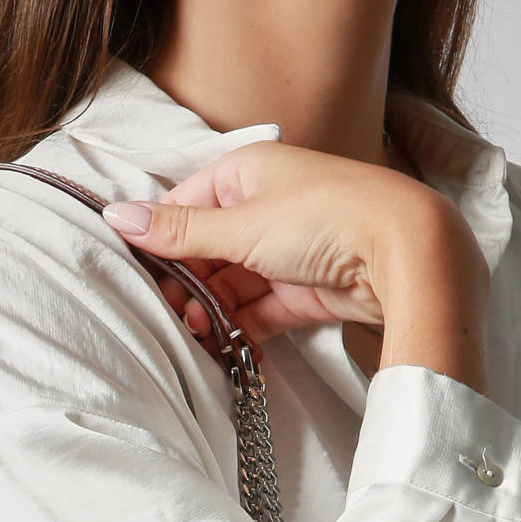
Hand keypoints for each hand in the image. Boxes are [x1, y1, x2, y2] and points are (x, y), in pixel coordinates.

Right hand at [100, 138, 491, 393]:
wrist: (404, 253)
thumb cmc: (326, 218)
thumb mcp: (241, 224)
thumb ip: (179, 232)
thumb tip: (116, 217)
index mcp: (246, 173)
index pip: (185, 206)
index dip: (160, 243)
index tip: (140, 277)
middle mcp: (265, 206)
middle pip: (206, 251)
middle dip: (186, 286)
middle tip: (173, 316)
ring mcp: (285, 250)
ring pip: (231, 286)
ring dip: (211, 313)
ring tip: (198, 335)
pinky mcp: (304, 289)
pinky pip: (259, 311)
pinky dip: (241, 330)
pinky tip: (225, 348)